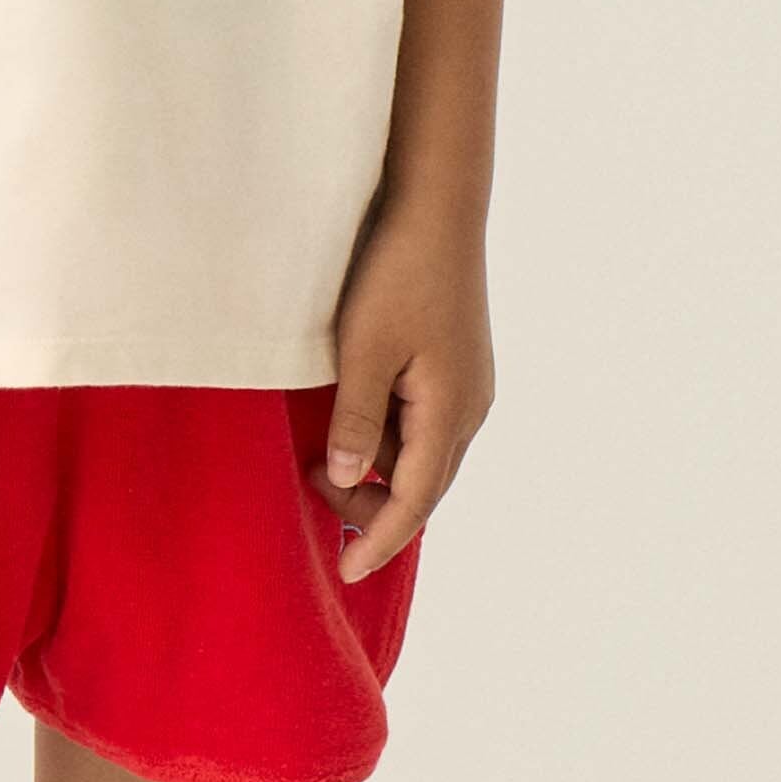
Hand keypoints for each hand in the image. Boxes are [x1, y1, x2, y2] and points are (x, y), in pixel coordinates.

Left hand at [318, 195, 492, 583]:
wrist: (437, 207)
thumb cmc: (397, 272)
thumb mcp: (363, 349)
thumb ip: (355, 420)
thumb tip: (346, 481)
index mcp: (448, 413)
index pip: (413, 502)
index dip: (377, 541)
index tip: (344, 574)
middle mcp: (469, 409)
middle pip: (423, 489)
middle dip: (373, 513)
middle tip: (311, 495)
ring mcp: (468, 388)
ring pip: (424, 460)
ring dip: (378, 476)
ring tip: (322, 462)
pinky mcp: (456, 368)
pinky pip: (424, 429)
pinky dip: (390, 446)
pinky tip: (356, 428)